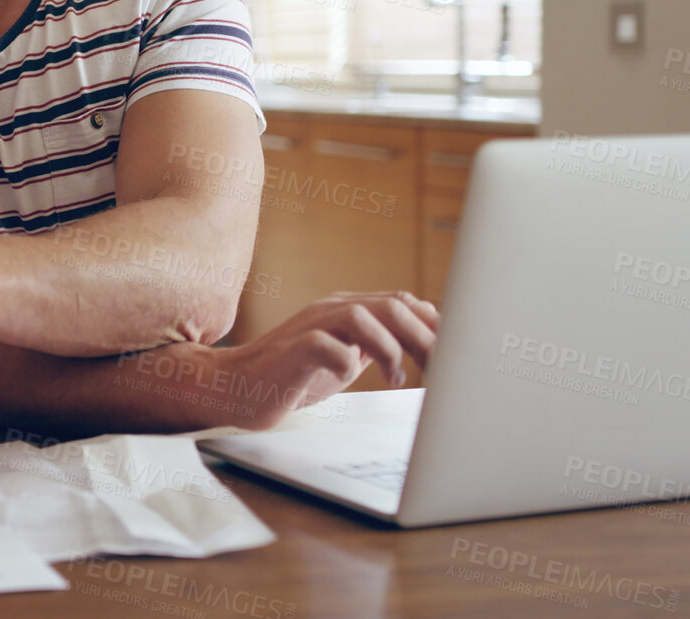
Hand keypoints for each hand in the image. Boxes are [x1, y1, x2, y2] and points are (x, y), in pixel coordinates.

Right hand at [213, 291, 437, 429]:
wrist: (235, 387)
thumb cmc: (291, 376)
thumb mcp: (343, 356)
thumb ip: (374, 344)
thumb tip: (421, 341)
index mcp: (345, 308)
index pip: (401, 302)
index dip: (434, 326)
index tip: (455, 356)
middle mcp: (330, 309)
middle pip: (392, 306)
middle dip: (424, 339)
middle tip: (438, 372)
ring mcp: (310, 326)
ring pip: (365, 316)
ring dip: (392, 350)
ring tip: (397, 379)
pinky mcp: (293, 349)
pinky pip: (329, 346)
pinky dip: (348, 362)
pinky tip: (351, 377)